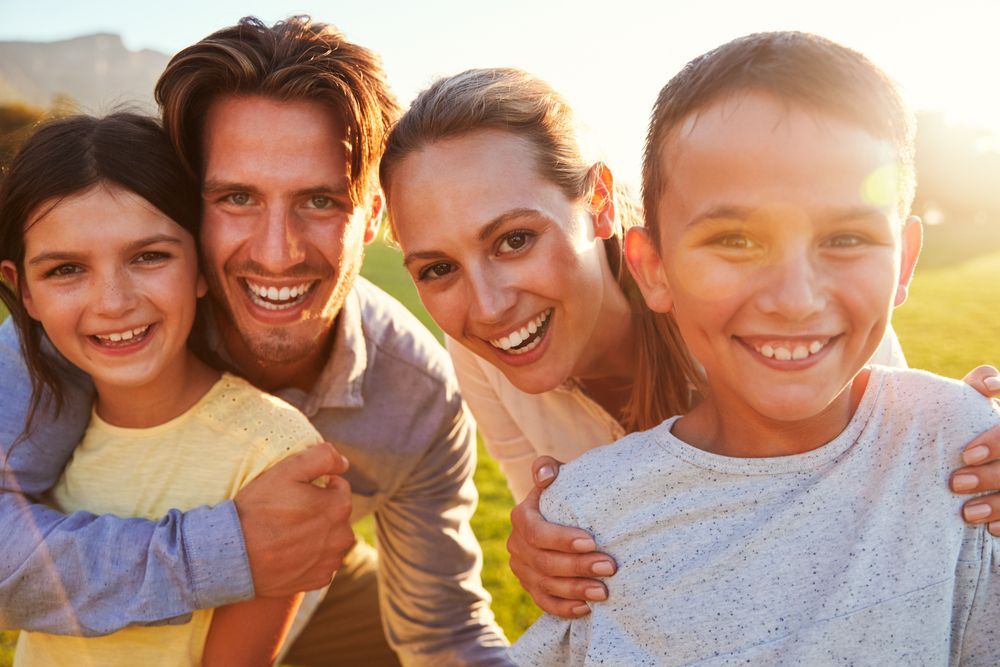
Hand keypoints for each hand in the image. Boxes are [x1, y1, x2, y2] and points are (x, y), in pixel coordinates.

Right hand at [235, 443, 354, 596]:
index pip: (339, 488)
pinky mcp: (319, 579)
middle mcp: (342, 537)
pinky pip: (322, 562)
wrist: (233, 556)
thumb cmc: (258, 510)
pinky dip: (310, 557)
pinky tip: (288, 553)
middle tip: (288, 513)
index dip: (318, 486)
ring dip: (318, 534)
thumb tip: (344, 463)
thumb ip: (322, 458)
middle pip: (337, 514)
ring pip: (331, 539)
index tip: (295, 493)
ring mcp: (331, 561)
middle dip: (320, 510)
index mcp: (339, 507)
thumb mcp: (286, 471)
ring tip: (287, 533)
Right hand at [507, 456, 616, 618]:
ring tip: (604, 591)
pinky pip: (544, 603)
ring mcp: (522, 569)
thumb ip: (548, 468)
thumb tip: (546, 476)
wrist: (562, 514)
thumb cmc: (566, 493)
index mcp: (521, 517)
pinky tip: (587, 608)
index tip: (592, 541)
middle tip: (610, 567)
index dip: (562, 539)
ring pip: (545, 585)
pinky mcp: (531, 587)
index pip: (537, 532)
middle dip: (578, 567)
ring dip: (576, 590)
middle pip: (544, 562)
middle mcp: (516, 545)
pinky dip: (564, 608)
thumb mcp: (559, 475)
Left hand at [952, 366, 999, 534]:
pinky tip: (989, 529)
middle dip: (989, 477)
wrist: (975, 450)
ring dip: (998, 504)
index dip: (995, 443)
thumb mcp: (975, 399)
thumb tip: (991, 385)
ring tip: (967, 513)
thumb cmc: (971, 419)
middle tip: (955, 483)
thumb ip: (981, 383)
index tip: (964, 455)